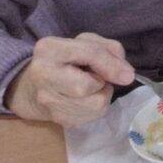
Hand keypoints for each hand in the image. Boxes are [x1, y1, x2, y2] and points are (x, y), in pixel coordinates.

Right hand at [5, 32, 133, 126]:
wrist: (33, 88)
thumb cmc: (66, 60)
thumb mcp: (85, 43)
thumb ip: (109, 49)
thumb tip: (126, 74)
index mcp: (49, 49)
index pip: (88, 53)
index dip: (111, 64)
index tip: (129, 75)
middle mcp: (43, 75)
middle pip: (86, 86)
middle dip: (101, 82)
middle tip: (97, 78)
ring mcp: (47, 101)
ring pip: (94, 104)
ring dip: (102, 95)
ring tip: (92, 87)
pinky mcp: (58, 119)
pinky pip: (92, 116)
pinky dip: (97, 107)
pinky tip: (86, 99)